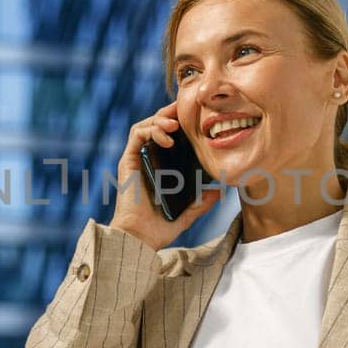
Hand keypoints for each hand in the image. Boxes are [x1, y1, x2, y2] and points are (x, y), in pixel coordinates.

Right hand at [108, 102, 222, 250]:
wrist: (139, 239)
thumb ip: (202, 202)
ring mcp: (136, 159)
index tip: (196, 116)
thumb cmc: (159, 228)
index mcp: (160, 167)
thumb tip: (220, 191)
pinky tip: (167, 138)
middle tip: (185, 109)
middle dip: (170, 113)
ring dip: (161, 119)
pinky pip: (136, 135)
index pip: (168, 136)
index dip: (180, 122)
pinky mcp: (128, 161)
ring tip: (176, 124)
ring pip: (145, 125)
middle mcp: (147, 160)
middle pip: (156, 125)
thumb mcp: (187, 213)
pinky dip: (151, 130)